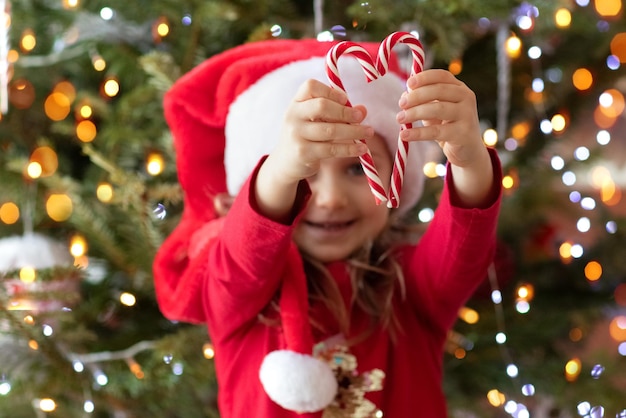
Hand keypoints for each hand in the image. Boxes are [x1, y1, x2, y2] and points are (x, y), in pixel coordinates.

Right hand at [266, 78, 372, 183]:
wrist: (286, 163)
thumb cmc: (306, 137)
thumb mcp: (318, 121)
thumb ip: (338, 113)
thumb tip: (363, 110)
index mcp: (296, 103)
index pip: (310, 86)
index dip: (330, 91)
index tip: (346, 99)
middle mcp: (293, 116)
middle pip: (321, 106)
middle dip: (345, 111)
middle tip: (360, 117)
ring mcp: (296, 135)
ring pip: (330, 130)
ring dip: (353, 131)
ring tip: (369, 132)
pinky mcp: (303, 153)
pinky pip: (331, 149)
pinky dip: (350, 148)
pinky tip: (362, 149)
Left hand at [396, 69, 493, 206]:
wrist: (467, 151)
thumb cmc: (448, 127)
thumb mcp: (434, 111)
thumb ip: (422, 101)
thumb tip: (404, 96)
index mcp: (459, 88)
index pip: (442, 76)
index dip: (424, 77)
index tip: (408, 83)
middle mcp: (466, 98)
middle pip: (439, 90)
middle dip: (417, 96)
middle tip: (401, 104)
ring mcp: (467, 115)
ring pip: (438, 109)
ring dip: (415, 113)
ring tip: (399, 119)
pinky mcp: (462, 134)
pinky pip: (436, 131)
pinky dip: (418, 133)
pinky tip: (404, 135)